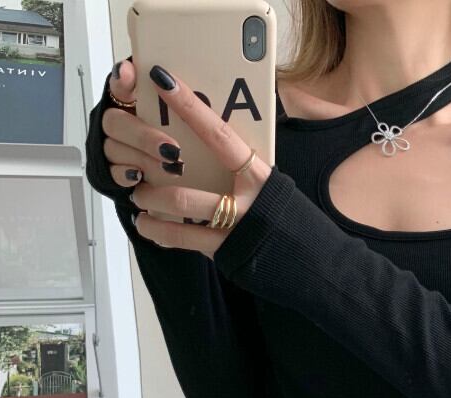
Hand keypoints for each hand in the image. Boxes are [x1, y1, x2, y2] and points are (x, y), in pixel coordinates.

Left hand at [103, 60, 271, 258]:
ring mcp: (235, 230)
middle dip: (154, 183)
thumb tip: (213, 139)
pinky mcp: (226, 253)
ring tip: (139, 203)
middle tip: (138, 177)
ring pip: (180, 215)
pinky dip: (160, 233)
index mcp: (259, 176)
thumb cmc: (285, 218)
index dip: (190, 107)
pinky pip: (183, 240)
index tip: (163, 81)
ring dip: (151, 207)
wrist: (311, 262)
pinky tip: (149, 227)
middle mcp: (246, 203)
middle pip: (187, 191)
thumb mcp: (271, 187)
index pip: (219, 135)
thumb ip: (245, 169)